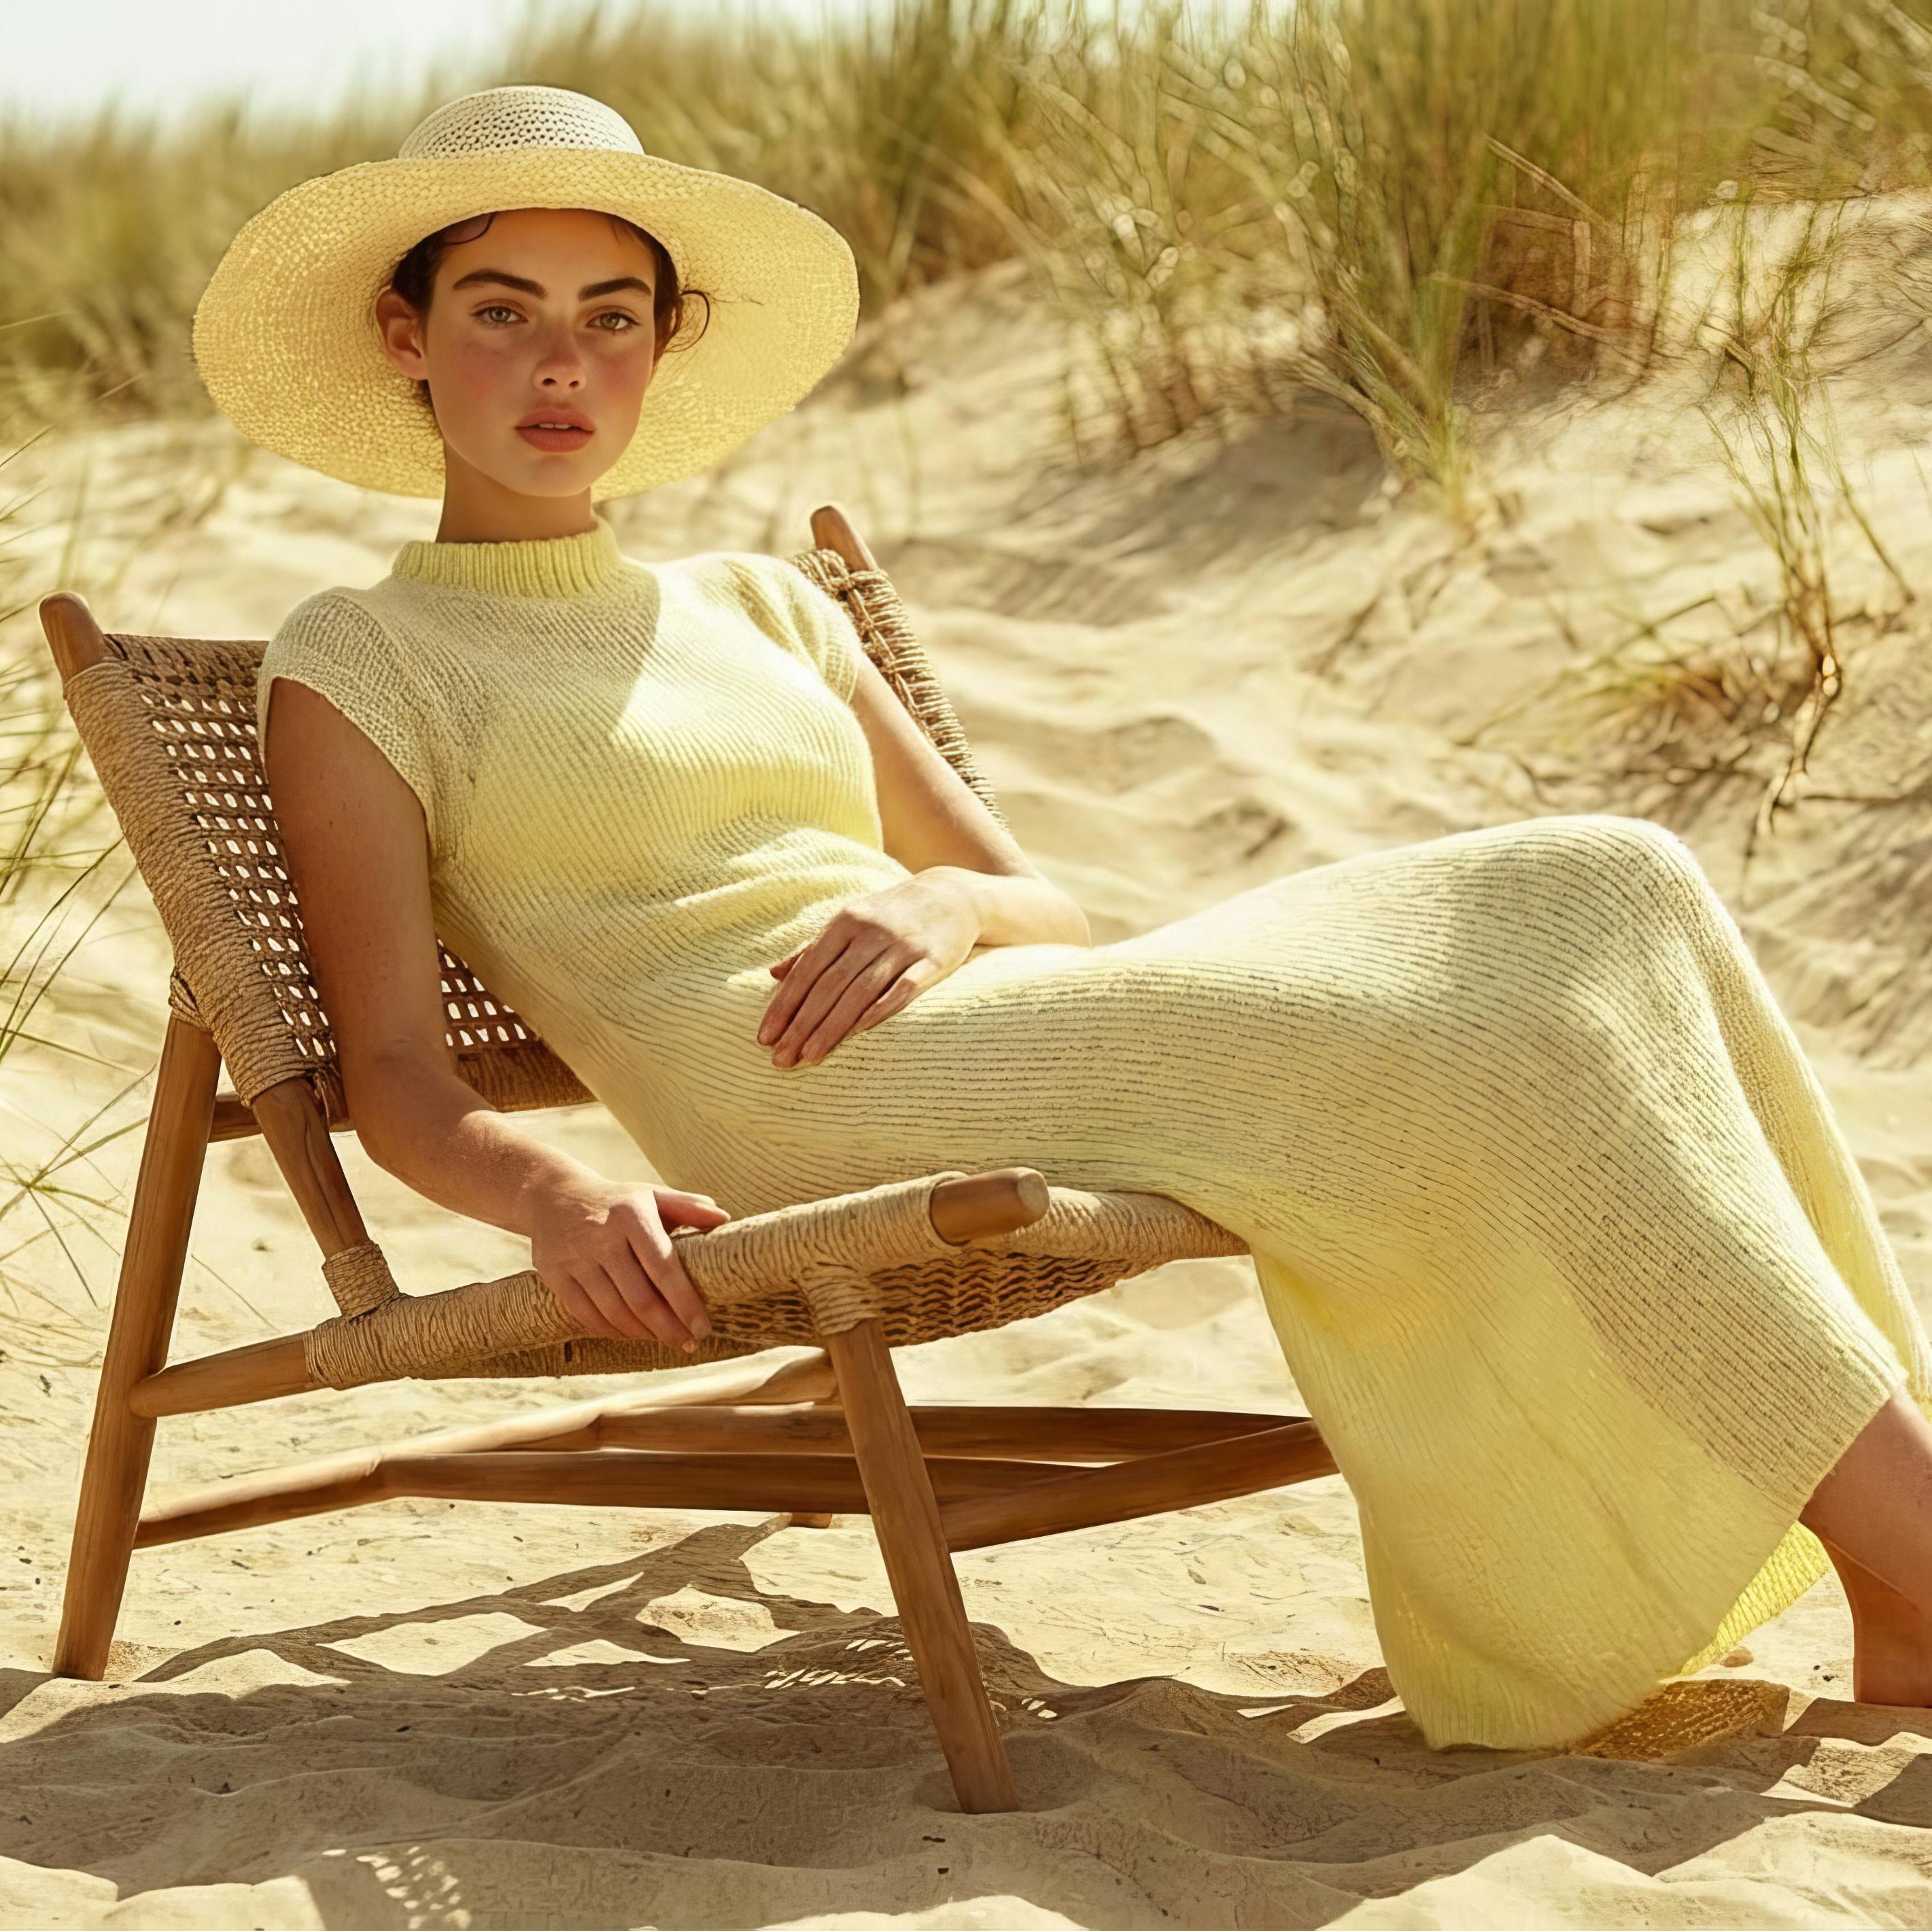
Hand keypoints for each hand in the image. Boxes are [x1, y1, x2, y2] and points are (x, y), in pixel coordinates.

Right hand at [528, 1176, 729, 1346]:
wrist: (554, 1196)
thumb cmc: (618, 1202)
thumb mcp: (651, 1195)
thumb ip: (688, 1206)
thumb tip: (723, 1218)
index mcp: (632, 1215)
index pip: (664, 1269)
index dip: (685, 1304)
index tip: (703, 1328)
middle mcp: (601, 1236)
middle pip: (640, 1299)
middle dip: (668, 1328)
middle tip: (689, 1343)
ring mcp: (574, 1257)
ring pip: (613, 1312)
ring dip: (643, 1334)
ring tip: (664, 1339)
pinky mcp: (553, 1274)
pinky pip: (586, 1315)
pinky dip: (612, 1331)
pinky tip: (631, 1334)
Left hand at [758, 871, 980, 1066]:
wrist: (953, 895)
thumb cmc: (893, 914)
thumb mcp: (851, 920)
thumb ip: (814, 948)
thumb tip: (774, 974)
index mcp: (845, 922)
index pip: (808, 970)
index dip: (785, 1004)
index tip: (765, 1037)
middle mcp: (871, 933)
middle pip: (830, 984)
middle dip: (802, 1024)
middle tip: (781, 1058)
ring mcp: (904, 946)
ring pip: (861, 991)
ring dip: (833, 1026)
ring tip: (810, 1056)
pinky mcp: (934, 960)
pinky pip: (905, 989)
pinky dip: (882, 1009)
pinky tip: (861, 1032)